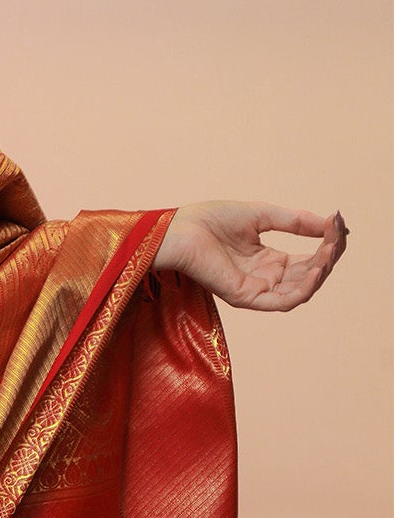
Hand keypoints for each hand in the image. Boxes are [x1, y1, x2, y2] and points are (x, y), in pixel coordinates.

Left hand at [151, 200, 346, 311]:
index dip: (326, 244)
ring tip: (331, 250)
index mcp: (267, 261)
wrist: (178, 229)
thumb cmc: (209, 220)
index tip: (338, 224)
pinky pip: (282, 302)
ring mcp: (255, 290)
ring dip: (320, 272)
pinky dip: (303, 288)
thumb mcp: (262, 215)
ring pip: (301, 290)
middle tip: (339, 235)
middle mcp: (264, 278)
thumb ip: (295, 222)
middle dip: (328, 256)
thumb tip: (332, 223)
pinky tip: (315, 269)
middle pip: (309, 276)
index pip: (307, 261)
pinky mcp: (245, 298)